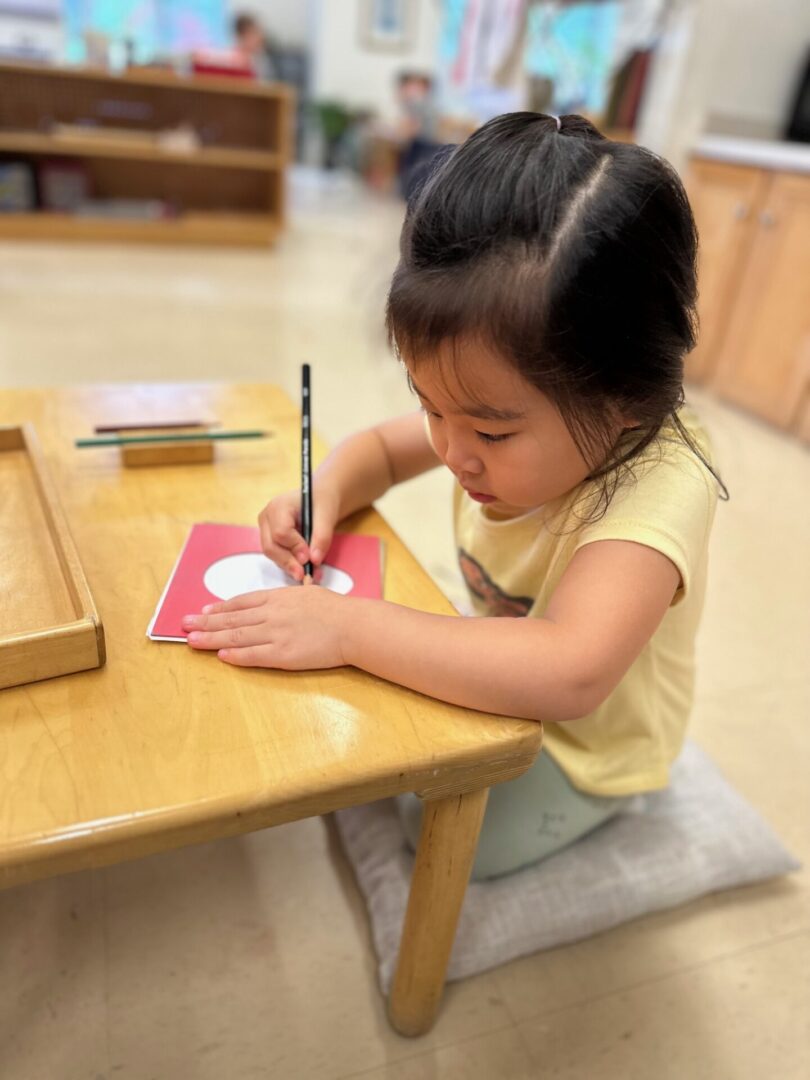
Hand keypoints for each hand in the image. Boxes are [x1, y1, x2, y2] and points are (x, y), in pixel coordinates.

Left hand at [182, 582, 351, 669]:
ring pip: (236, 636)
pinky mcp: (283, 655)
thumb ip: (285, 600)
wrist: (352, 625)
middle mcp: (271, 614)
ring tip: (192, 640)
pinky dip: (235, 655)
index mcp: (277, 598)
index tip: (203, 610)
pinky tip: (220, 655)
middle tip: (183, 624)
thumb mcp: (306, 594)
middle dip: (205, 622)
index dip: (219, 608)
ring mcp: (276, 634)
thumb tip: (271, 604)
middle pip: (231, 619)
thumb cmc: (335, 610)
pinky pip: (254, 655)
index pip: (241, 602)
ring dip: (211, 638)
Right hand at [257, 486, 339, 581]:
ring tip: (311, 574)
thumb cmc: (322, 501)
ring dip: (291, 566)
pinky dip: (291, 564)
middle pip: (271, 546)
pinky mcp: (271, 540)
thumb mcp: (327, 515)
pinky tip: (306, 569)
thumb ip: (321, 537)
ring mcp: (266, 530)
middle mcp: (267, 518)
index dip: (295, 547)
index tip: (309, 558)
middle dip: (289, 562)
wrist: (320, 499)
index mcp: (278, 506)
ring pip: (273, 555)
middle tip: (307, 574)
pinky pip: (277, 556)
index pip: (280, 532)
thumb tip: (314, 560)